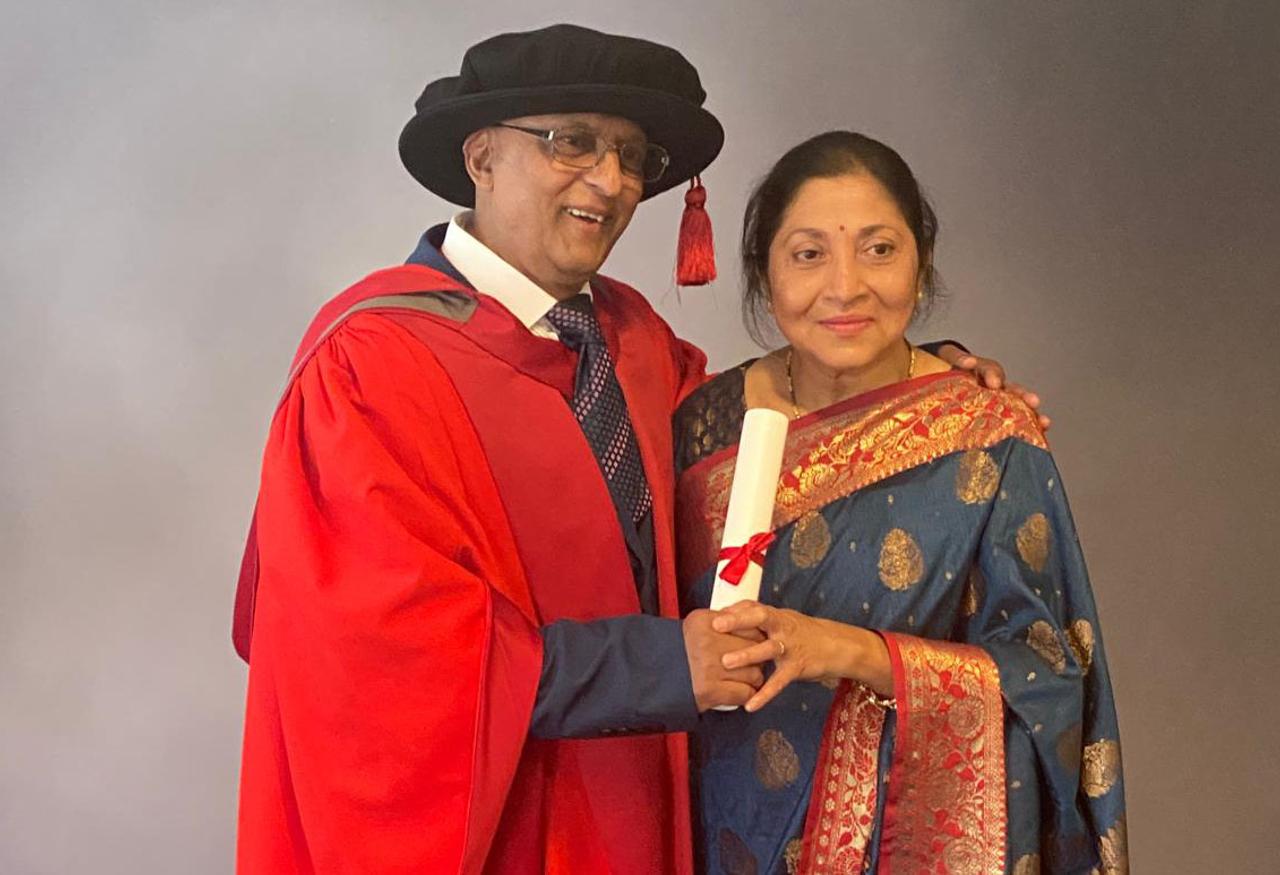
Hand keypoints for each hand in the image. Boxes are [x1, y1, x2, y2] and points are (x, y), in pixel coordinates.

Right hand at [682, 609, 765, 711]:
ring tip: (738, 679)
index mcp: (703, 621)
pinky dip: (745, 695)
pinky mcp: (709, 690)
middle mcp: (706, 641)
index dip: (754, 638)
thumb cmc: (682, 654)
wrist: (659, 679)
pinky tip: (736, 692)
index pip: (749, 626)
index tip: (748, 645)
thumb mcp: (697, 627)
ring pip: (755, 673)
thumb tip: (755, 625)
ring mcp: (708, 666)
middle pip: (755, 649)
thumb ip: (723, 621)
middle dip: (755, 659)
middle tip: (744, 665)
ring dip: (751, 680)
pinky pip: (746, 692)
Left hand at [711, 601, 890, 712]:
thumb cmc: (803, 633)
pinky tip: (750, 705)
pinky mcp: (798, 666)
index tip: (712, 613)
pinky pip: (779, 681)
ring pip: (768, 648)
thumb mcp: (782, 621)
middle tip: (715, 626)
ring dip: (747, 654)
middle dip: (738, 621)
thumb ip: (759, 620)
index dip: (734, 609)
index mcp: (777, 615)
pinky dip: (765, 694)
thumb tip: (727, 616)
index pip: (753, 606)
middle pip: (760, 618)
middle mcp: (783, 627)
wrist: (838, 646)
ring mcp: (791, 647)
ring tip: (726, 662)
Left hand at [936, 343, 1051, 430]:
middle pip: (1010, 390)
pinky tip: (1038, 436)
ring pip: (1015, 408)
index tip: (994, 384)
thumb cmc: (943, 368)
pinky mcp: (991, 418)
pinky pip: (1009, 424)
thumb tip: (969, 362)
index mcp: (980, 371)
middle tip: (1033, 401)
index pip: (989, 370)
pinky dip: (1025, 429)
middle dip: (1022, 396)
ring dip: (1029, 415)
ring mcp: (994, 403)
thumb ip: (955, 358)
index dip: (992, 375)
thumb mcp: (946, 357)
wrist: (935, 378)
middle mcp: (992, 387)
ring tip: (1044, 422)